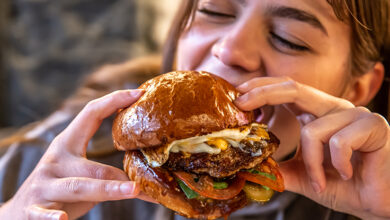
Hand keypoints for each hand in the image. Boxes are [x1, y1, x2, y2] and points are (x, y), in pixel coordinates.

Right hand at [0, 90, 152, 219]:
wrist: (17, 213)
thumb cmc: (59, 187)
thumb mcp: (78, 171)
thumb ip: (104, 171)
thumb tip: (146, 177)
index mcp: (67, 144)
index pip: (91, 114)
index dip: (114, 100)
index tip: (139, 92)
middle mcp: (55, 161)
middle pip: (93, 165)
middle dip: (119, 174)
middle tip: (145, 180)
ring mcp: (44, 184)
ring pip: (79, 186)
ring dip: (108, 189)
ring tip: (133, 190)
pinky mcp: (32, 209)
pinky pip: (43, 214)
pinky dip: (51, 217)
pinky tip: (62, 219)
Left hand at [235, 77, 389, 218]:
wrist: (379, 203)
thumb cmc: (346, 186)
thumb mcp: (306, 176)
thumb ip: (283, 168)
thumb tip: (254, 165)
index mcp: (318, 114)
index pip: (287, 91)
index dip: (262, 89)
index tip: (237, 97)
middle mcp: (334, 108)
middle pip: (294, 88)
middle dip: (263, 93)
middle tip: (241, 104)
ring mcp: (355, 114)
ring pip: (312, 130)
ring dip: (311, 163)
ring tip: (320, 181)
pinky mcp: (373, 126)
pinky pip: (338, 142)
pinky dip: (334, 165)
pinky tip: (347, 174)